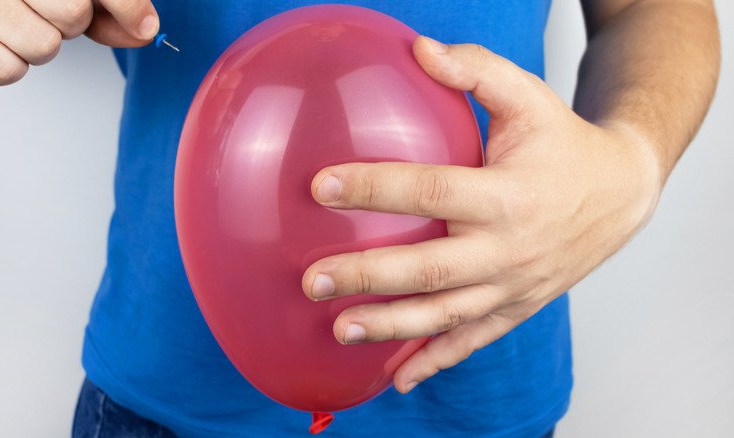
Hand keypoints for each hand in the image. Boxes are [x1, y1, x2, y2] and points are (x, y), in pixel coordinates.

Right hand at [0, 0, 158, 85]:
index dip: (127, 5)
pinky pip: (8, 70)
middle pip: (73, 14)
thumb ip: (106, 10)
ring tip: (11, 27)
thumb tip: (145, 31)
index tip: (144, 26)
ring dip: (36, 48)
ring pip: (44, 47)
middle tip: (43, 14)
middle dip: (70, 25)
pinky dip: (6, 65)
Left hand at [302, 36, 663, 392]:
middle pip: (429, 269)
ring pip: (445, 314)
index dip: (375, 188)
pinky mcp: (517, 307)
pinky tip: (399, 377)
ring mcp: (513, 285)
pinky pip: (473, 340)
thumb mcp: (529, 97)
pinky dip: (436, 360)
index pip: (431, 192)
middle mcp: (508, 248)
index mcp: (507, 194)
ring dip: (390, 327)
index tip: (321, 187)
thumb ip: (477, 70)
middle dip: (367, 276)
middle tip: (313, 280)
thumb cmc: (564, 144)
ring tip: (340, 330)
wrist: (620, 195)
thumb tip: (419, 48)